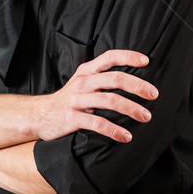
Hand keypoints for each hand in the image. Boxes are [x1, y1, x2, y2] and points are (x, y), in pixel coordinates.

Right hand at [37, 50, 158, 143]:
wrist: (38, 115)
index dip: (128, 56)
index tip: (147, 61)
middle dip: (137, 85)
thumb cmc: (68, 100)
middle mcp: (83, 82)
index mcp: (87, 70)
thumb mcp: (82, 82)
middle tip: (154, 94)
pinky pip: (97, 123)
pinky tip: (126, 136)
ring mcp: (77, 99)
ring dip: (131, 109)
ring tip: (146, 116)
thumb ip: (101, 78)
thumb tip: (132, 79)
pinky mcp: (72, 118)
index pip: (109, 57)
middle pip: (114, 78)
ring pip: (109, 100)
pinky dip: (114, 130)